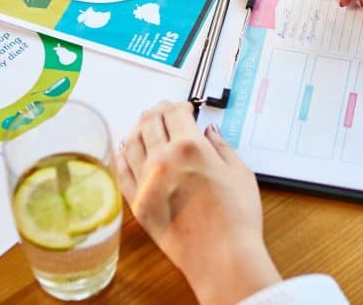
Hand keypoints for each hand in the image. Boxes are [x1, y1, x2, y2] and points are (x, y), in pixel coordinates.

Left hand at [116, 102, 280, 304]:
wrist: (222, 257)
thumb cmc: (236, 218)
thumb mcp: (240, 172)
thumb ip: (221, 146)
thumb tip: (209, 132)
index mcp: (190, 147)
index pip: (175, 112)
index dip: (180, 105)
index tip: (185, 108)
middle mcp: (163, 160)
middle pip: (150, 122)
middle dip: (158, 111)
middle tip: (164, 111)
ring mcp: (146, 182)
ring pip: (132, 142)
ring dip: (139, 128)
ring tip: (145, 126)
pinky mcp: (137, 203)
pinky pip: (122, 171)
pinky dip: (123, 155)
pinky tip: (126, 150)